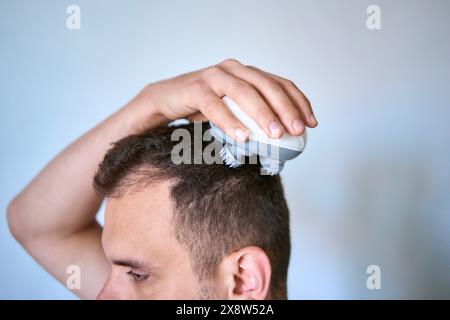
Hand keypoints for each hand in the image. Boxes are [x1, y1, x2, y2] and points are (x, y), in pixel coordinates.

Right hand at [144, 59, 316, 140]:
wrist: (166, 100)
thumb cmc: (203, 108)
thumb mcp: (234, 110)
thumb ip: (253, 117)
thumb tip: (281, 142)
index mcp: (247, 73)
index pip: (280, 83)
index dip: (299, 102)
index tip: (311, 123)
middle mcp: (234, 69)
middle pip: (267, 85)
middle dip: (286, 108)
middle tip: (297, 131)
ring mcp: (214, 76)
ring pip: (244, 91)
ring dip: (262, 114)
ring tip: (275, 134)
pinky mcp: (195, 87)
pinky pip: (215, 105)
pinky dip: (230, 121)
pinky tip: (242, 138)